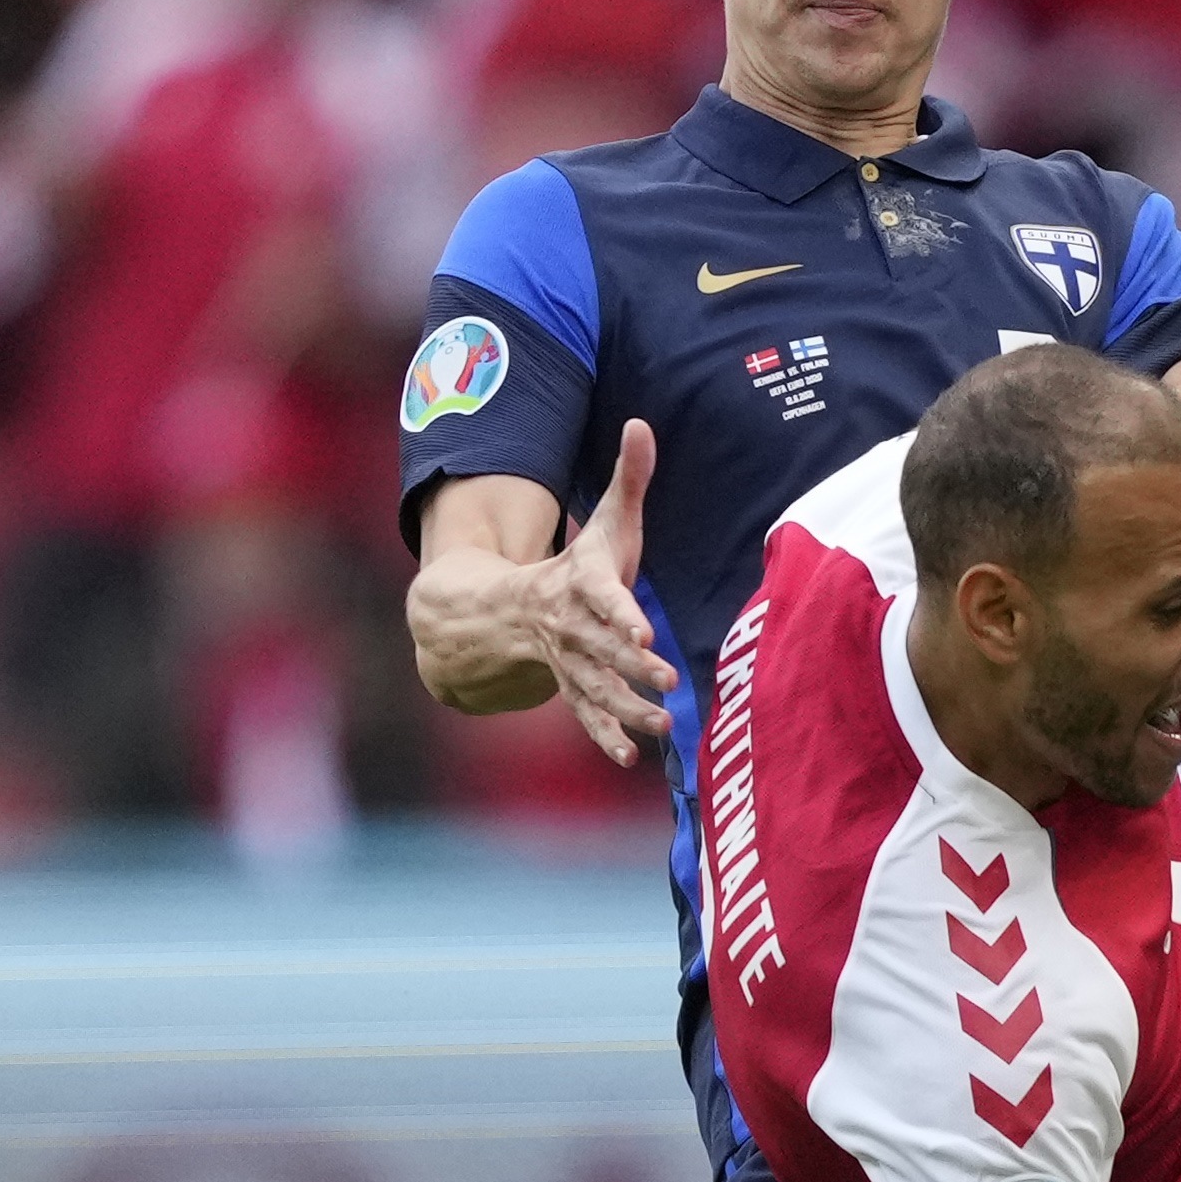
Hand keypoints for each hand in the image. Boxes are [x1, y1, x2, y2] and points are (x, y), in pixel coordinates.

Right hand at [504, 420, 678, 760]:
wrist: (513, 608)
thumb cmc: (581, 562)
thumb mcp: (606, 520)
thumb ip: (629, 476)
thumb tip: (642, 422)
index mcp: (582, 581)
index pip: (602, 595)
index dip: (621, 612)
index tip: (643, 631)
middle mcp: (572, 625)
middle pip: (602, 647)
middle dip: (632, 666)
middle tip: (667, 680)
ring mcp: (570, 661)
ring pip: (596, 687)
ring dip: (626, 709)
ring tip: (661, 725)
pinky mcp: (574, 689)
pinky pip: (586, 715)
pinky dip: (605, 737)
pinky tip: (629, 759)